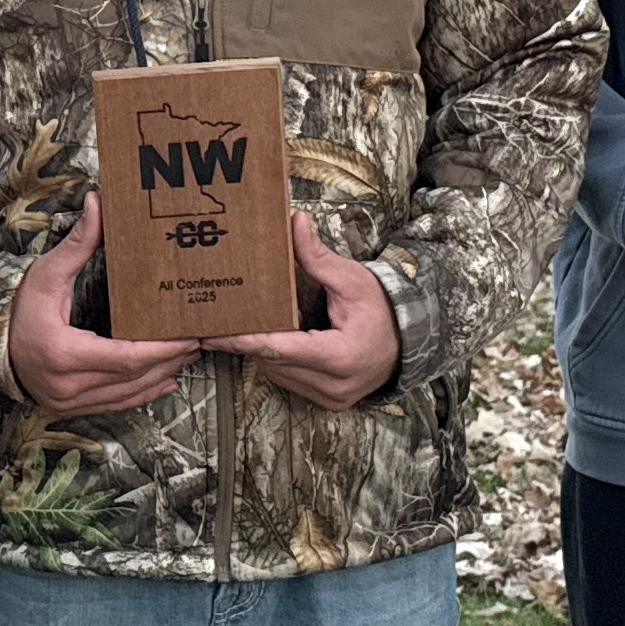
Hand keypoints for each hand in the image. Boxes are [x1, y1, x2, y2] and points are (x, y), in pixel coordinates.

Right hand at [5, 195, 199, 416]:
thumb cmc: (18, 309)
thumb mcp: (45, 274)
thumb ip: (77, 243)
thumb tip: (98, 204)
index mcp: (62, 353)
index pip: (125, 358)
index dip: (161, 350)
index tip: (187, 337)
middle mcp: (67, 385)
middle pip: (133, 378)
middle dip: (169, 360)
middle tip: (197, 341)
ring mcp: (69, 401)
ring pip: (128, 395)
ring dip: (161, 376)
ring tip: (185, 355)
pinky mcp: (71, 408)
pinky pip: (117, 405)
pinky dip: (143, 393)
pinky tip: (164, 379)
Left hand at [208, 213, 400, 408]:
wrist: (411, 341)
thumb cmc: (382, 309)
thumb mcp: (351, 279)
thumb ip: (317, 257)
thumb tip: (295, 223)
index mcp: (339, 356)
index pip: (278, 348)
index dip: (242, 340)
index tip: (213, 335)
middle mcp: (335, 384)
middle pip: (273, 362)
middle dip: (249, 341)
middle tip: (220, 322)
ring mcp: (333, 398)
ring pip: (279, 374)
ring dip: (265, 352)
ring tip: (248, 327)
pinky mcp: (331, 402)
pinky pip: (291, 381)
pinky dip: (281, 362)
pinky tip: (278, 341)